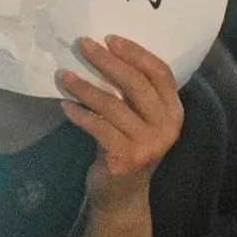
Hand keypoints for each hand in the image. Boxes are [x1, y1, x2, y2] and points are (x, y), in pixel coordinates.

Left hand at [55, 36, 183, 213]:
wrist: (122, 197)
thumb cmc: (128, 148)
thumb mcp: (139, 121)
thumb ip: (133, 95)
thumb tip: (102, 53)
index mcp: (174, 112)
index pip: (160, 72)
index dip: (135, 53)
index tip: (109, 39)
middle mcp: (166, 127)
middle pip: (136, 84)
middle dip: (107, 61)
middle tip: (82, 45)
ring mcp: (147, 145)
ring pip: (112, 104)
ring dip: (84, 87)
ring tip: (63, 76)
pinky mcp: (125, 158)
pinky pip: (98, 127)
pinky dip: (79, 114)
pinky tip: (65, 106)